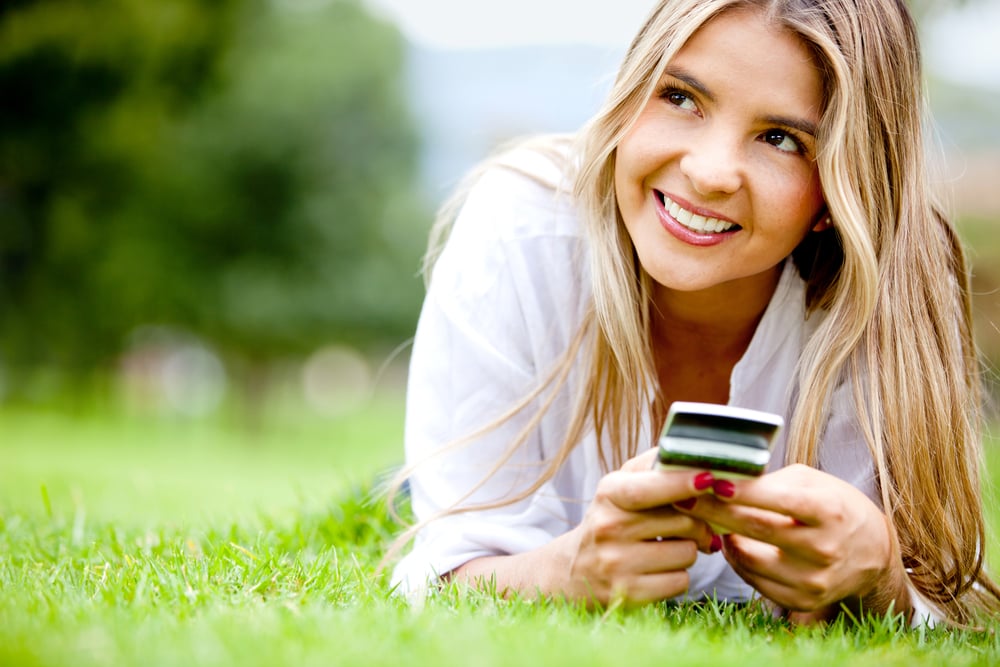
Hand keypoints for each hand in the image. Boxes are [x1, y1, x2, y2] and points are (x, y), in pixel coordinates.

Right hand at [559, 448, 718, 605]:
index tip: (709, 478)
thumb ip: (652, 466)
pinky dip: (678, 576)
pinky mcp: (628, 594)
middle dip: (698, 524)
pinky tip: (660, 570)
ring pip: (687, 553)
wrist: (574, 569)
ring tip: (667, 548)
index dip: (680, 483)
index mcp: (609, 494)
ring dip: (688, 551)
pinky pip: (680, 582)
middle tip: (694, 526)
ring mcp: (616, 564)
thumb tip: (693, 453)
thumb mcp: (620, 486)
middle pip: (683, 522)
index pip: (647, 489)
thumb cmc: (611, 519)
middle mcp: (608, 528)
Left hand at [678, 464, 909, 622]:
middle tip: (683, 497)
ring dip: (722, 537)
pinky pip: (753, 580)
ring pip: (747, 557)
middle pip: (755, 529)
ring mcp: (813, 579)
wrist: (871, 551)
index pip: (779, 500)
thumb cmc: (832, 505)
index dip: (743, 492)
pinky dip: (736, 559)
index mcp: (828, 511)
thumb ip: (770, 481)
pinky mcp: (802, 600)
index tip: (711, 481)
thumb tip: (721, 478)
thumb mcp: (810, 482)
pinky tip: (731, 543)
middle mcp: (824, 548)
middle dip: (713, 511)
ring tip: (708, 520)